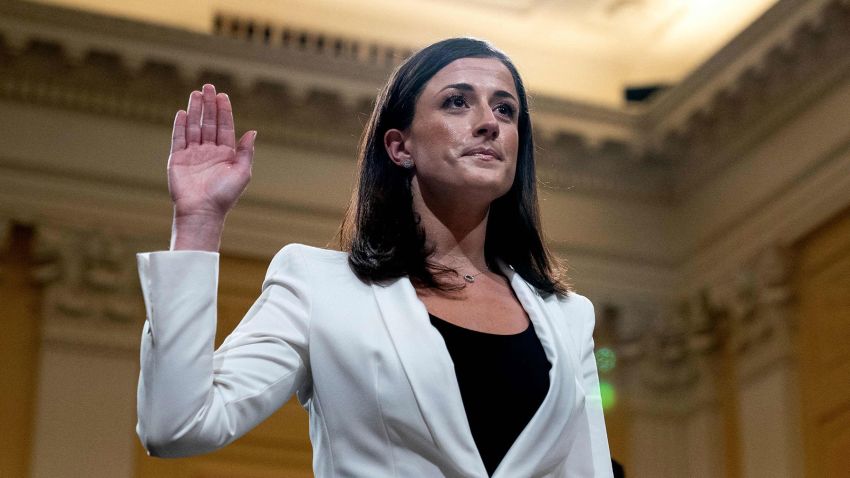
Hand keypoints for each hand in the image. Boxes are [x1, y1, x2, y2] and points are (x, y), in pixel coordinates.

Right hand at [168, 84, 255, 221]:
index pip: (225, 127)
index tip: (223, 96)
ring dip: (195, 110)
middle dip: (209, 105)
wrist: (202, 211)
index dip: (224, 111)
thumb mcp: (242, 172)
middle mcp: (209, 152)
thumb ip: (246, 151)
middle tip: (208, 86)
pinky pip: (179, 138)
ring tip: (196, 93)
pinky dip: (181, 125)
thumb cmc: (225, 195)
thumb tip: (253, 131)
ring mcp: (193, 155)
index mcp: (226, 154)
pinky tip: (183, 112)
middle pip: (209, 123)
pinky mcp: (178, 159)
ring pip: (194, 127)